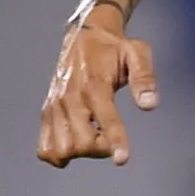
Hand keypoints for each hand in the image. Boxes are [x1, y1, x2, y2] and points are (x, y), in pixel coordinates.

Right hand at [36, 21, 157, 167]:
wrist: (85, 35)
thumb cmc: (115, 48)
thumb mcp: (138, 53)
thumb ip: (145, 78)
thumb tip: (149, 104)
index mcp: (95, 84)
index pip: (105, 118)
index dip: (115, 141)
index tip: (122, 159)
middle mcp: (70, 97)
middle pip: (80, 143)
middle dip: (100, 149)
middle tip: (111, 136)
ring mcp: (55, 106)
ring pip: (60, 149)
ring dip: (80, 152)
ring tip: (93, 136)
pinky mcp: (47, 111)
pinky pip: (45, 147)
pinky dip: (60, 154)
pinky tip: (76, 142)